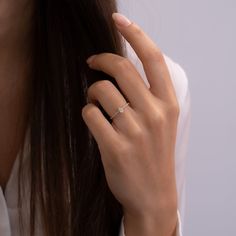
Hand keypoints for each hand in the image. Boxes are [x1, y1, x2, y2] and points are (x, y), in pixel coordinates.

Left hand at [82, 13, 179, 234]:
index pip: (153, 57)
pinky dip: (87, 113)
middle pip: (119, 68)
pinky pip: (90, 114)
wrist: (153, 194)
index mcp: (168, 104)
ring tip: (96, 104)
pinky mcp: (115, 147)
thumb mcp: (162, 122)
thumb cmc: (155, 154)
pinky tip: (94, 122)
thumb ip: (147, 94)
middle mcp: (154, 113)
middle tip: (91, 63)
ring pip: (100, 91)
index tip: (120, 19)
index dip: (135, 34)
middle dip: (99, 60)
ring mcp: (134, 131)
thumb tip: (120, 68)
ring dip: (92, 94)